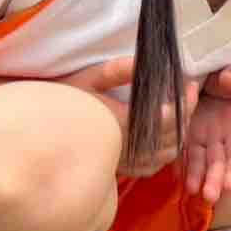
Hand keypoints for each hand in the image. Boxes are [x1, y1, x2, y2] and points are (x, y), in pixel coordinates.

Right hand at [59, 57, 198, 177]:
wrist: (40, 131)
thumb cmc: (64, 100)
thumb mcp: (90, 77)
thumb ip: (119, 70)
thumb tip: (147, 61)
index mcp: (123, 123)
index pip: (170, 118)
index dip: (186, 102)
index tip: (190, 84)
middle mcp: (127, 147)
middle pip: (173, 136)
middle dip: (187, 113)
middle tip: (189, 93)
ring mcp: (124, 162)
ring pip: (167, 154)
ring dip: (178, 134)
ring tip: (178, 111)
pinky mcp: (120, 169)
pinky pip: (152, 167)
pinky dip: (164, 153)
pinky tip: (162, 136)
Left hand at [184, 68, 230, 202]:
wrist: (203, 75)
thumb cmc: (222, 70)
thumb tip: (229, 79)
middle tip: (229, 186)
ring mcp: (214, 137)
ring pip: (215, 162)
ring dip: (212, 179)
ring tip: (206, 195)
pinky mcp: (194, 141)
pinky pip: (192, 158)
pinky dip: (190, 172)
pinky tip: (187, 185)